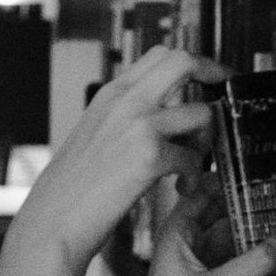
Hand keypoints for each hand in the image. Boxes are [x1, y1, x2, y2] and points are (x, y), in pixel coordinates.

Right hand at [13, 46, 229, 270]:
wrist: (51, 220)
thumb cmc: (71, 187)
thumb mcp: (94, 135)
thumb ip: (125, 117)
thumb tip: (164, 113)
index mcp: (110, 94)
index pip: (160, 55)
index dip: (194, 63)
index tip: (209, 78)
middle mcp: (124, 101)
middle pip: (184, 61)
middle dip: (214, 74)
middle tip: (223, 99)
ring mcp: (138, 125)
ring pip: (202, 112)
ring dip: (207, 141)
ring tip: (192, 164)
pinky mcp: (149, 156)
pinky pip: (194, 158)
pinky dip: (193, 177)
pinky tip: (179, 189)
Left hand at [84, 172, 275, 275]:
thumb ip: (258, 262)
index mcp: (177, 236)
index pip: (204, 194)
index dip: (229, 181)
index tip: (261, 170)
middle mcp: (189, 250)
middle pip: (227, 220)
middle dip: (256, 213)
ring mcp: (204, 273)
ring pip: (240, 248)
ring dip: (265, 243)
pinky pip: (247, 273)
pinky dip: (265, 269)